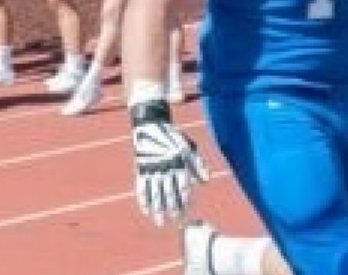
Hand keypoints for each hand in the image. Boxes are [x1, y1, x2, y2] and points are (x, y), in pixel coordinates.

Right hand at [130, 100, 208, 225]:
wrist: (150, 125)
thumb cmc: (173, 137)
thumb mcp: (189, 147)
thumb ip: (198, 165)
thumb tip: (206, 182)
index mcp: (178, 162)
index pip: (183, 186)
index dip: (185, 201)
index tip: (186, 213)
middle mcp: (165, 167)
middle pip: (169, 192)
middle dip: (172, 209)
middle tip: (175, 222)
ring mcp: (152, 168)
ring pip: (154, 193)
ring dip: (157, 209)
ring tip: (159, 222)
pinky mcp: (141, 168)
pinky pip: (141, 187)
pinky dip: (143, 200)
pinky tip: (146, 211)